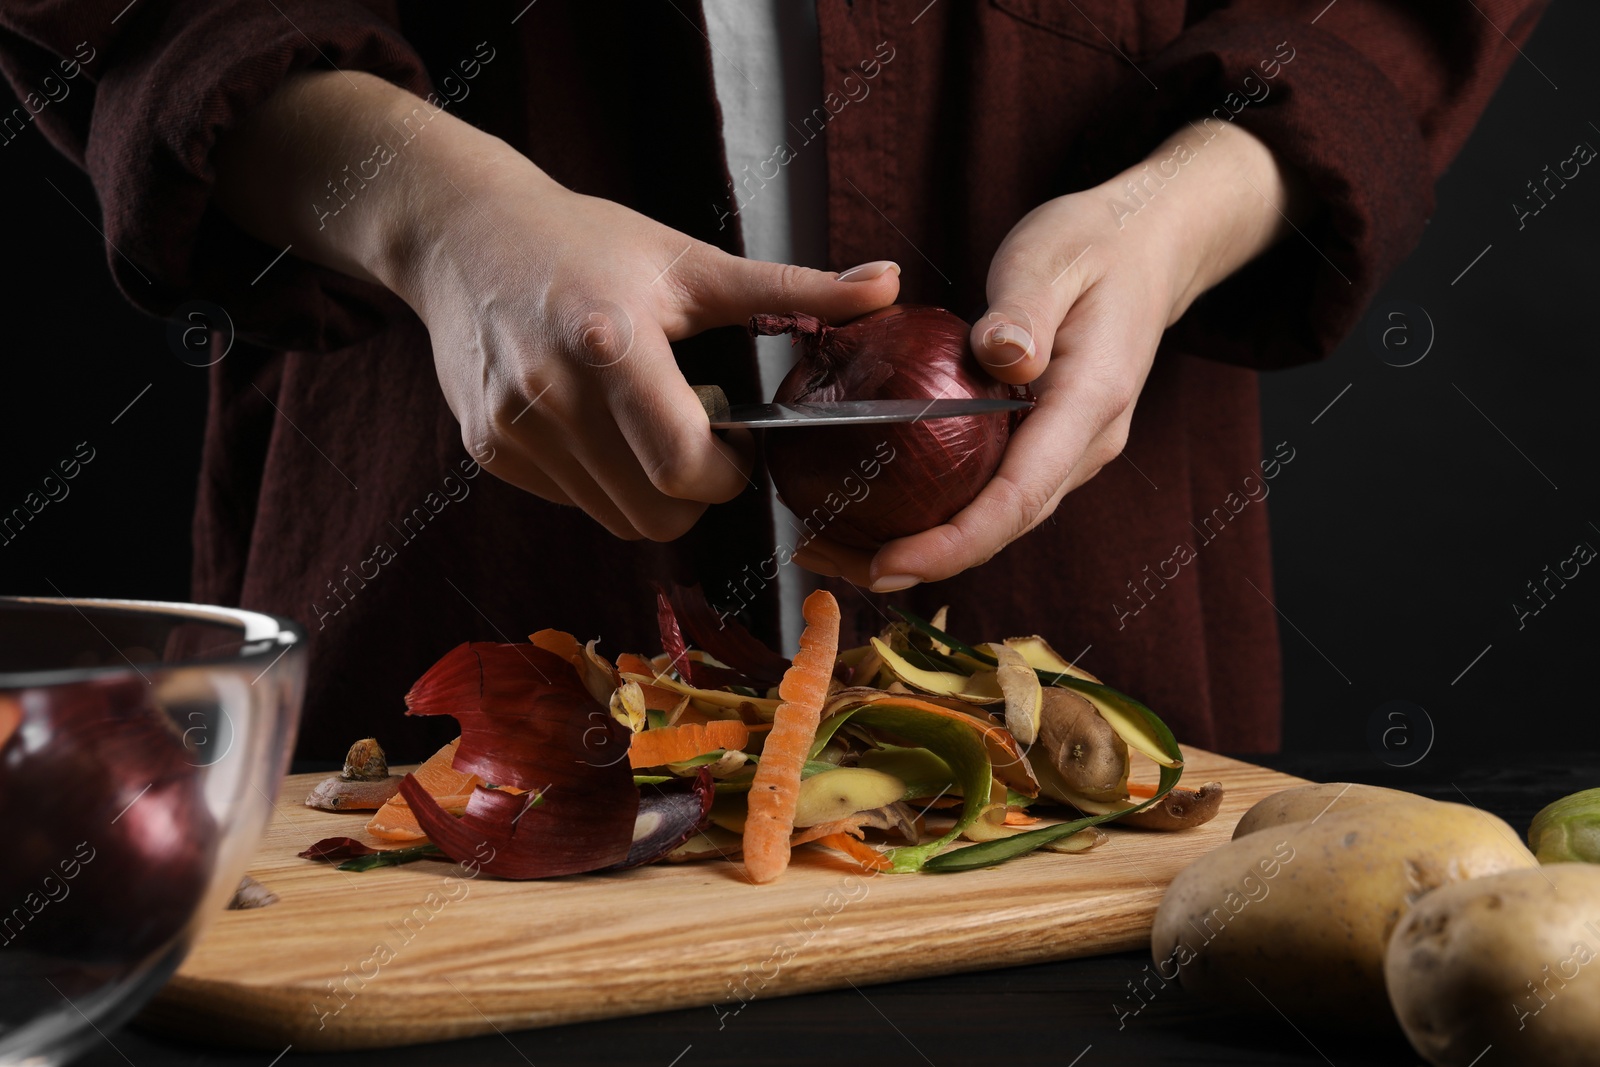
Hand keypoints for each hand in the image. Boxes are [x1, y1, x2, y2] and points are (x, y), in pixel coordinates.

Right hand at [382, 159, 898, 540]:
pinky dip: (599, 479)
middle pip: (652, 516)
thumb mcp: (692, 261)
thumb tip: (889, 285)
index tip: (739, 446)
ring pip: (611, 518)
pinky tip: (597, 421)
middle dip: (696, 494)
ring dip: (647, 490)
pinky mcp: (486, 448)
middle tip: (701, 439)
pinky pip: (569, 500)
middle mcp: (551, 396)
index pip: (682, 469)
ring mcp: (511, 428)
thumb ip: (795, 289)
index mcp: (610, 344)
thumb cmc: (585, 240)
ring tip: (645, 419)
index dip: (728, 476)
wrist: (463, 231)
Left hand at [793, 122, 1304, 588]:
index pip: (1020, 494)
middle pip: (1008, 523)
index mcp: (1089, 400)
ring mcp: (1073, 450)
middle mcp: (1087, 441)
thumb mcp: (1052, 258)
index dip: (956, 540)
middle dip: (933, 558)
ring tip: (857, 554)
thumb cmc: (1094, 245)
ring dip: (937, 545)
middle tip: (850, 569)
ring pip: (1004, 517)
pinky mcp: (1052, 444)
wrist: (1145, 248)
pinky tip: (898, 513)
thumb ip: (1024, 309)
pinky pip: (1000, 493)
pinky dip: (951, 513)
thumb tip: (1003, 356)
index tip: (893, 562)